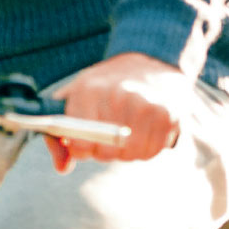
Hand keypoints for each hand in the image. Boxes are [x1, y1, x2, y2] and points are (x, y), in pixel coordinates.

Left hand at [49, 53, 192, 168]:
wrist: (151, 60)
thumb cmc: (107, 87)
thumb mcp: (77, 99)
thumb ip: (59, 137)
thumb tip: (61, 168)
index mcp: (89, 89)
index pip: (80, 142)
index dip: (83, 149)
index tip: (87, 142)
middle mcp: (118, 94)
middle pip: (106, 151)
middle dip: (105, 152)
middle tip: (108, 138)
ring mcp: (145, 103)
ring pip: (130, 154)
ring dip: (128, 151)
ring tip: (128, 133)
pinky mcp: (168, 114)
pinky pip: (153, 151)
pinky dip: (148, 149)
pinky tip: (145, 132)